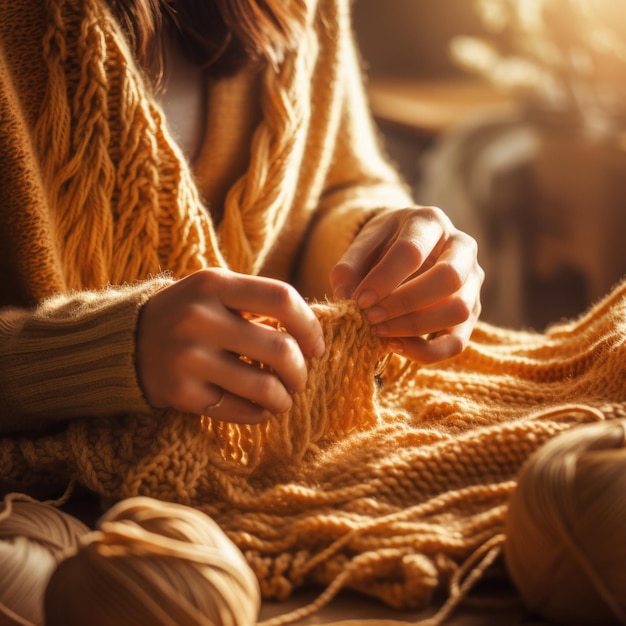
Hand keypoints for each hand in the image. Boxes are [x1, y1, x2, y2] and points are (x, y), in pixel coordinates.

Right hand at [137, 268, 324, 423]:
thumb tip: (310, 335)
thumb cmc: (188, 313)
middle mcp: (199, 318)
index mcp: (214, 284)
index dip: (310, 326)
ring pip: (265, 387)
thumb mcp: (216, 291)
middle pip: (280, 349)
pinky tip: (261, 409)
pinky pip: (240, 411)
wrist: (126, 341)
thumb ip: (259, 303)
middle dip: (301, 370)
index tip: (315, 346)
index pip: (282, 298)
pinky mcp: (181, 393)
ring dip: (284, 398)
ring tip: (282, 398)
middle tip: (299, 378)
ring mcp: (188, 357)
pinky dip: (260, 414)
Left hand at [329, 206, 482, 362]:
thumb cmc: (382, 246)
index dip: (383, 279)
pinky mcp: (470, 312)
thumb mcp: (361, 246)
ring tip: (380, 331)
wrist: (403, 249)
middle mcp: (460, 247)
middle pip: (448, 278)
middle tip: (371, 316)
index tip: (359, 300)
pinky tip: (395, 345)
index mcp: (429, 222)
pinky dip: (426, 351)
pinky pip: (457, 341)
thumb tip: (345, 297)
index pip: (412, 251)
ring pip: (458, 310)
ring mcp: (472, 281)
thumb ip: (348, 267)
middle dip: (404, 303)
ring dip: (415, 327)